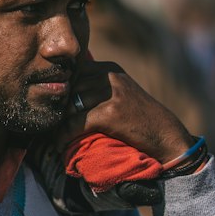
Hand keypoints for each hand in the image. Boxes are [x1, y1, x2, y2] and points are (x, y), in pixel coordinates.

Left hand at [57, 60, 194, 163]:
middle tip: (49, 125)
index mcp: (109, 69)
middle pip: (68, 87)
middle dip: (58, 107)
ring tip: (54, 137)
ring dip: (58, 124)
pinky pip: (76, 123)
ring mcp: (111, 93)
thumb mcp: (119, 93)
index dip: (61, 92)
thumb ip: (96, 88)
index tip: (53, 110)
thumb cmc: (140, 120)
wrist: (166, 135)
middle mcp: (110, 76)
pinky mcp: (111, 113)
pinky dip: (65, 137)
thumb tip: (61, 95)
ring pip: (70, 105)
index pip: (72, 72)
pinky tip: (61, 146)